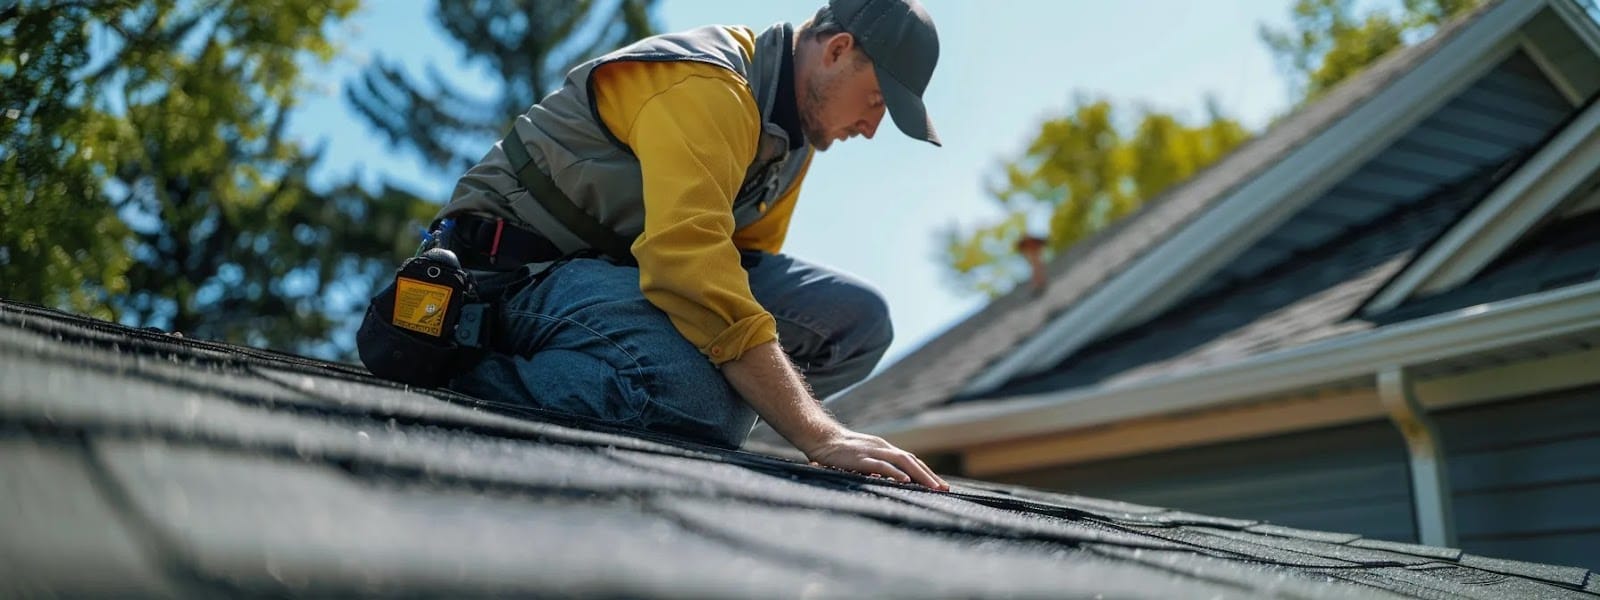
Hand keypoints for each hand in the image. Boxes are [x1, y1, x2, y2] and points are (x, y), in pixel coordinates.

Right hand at [803, 429, 949, 490]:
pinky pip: (881, 465)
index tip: (940, 486)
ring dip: (920, 475)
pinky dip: (895, 473)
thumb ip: (875, 469)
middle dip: (930, 476)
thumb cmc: (838, 452)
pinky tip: (905, 481)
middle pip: (912, 461)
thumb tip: (888, 481)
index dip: (926, 473)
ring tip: (933, 488)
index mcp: (884, 448)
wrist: (819, 437)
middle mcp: (882, 448)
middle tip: (945, 489)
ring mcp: (872, 451)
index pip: (910, 461)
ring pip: (902, 462)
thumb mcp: (861, 460)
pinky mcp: (860, 458)